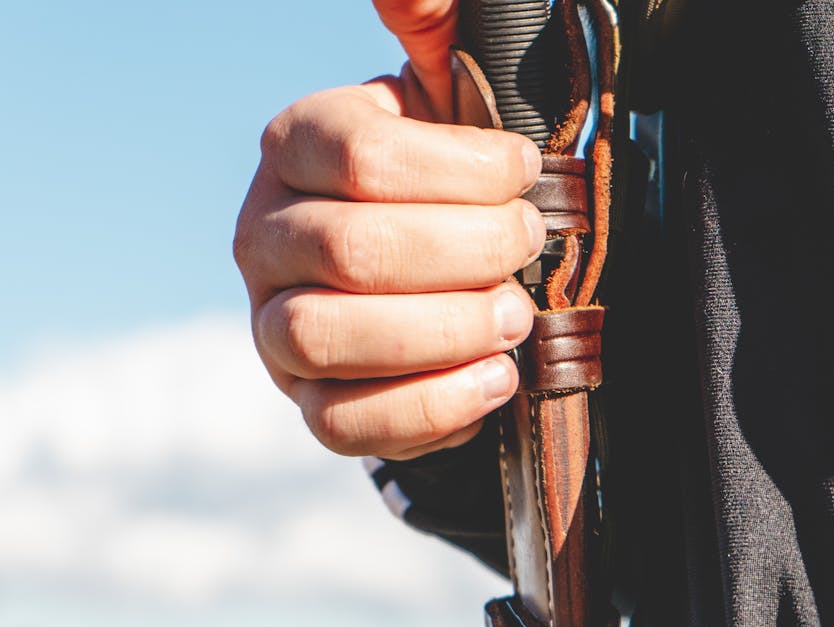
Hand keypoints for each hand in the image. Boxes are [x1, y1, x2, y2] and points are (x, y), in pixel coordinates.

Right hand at [233, 2, 544, 460]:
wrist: (418, 270)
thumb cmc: (440, 178)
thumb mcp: (444, 95)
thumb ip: (433, 32)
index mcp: (296, 145)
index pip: (361, 155)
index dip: (463, 169)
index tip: (524, 171)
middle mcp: (264, 235)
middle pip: (353, 249)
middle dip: (470, 251)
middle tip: (530, 246)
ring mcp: (273, 324)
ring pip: (330, 337)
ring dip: (447, 330)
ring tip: (514, 316)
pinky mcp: (306, 401)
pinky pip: (347, 423)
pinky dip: (434, 406)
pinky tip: (496, 377)